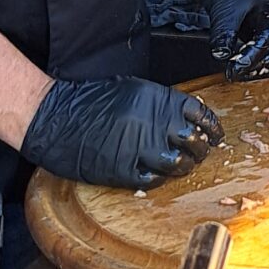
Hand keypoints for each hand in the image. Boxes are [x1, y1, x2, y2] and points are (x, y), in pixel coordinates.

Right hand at [22, 75, 220, 186]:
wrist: (53, 117)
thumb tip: (185, 117)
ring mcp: (138, 147)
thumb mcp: (130, 90)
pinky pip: (154, 179)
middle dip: (200, 149)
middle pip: (194, 141)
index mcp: (155, 99)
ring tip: (179, 165)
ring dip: (183, 167)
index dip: (212, 127)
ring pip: (178, 163)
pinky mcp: (124, 170)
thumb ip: (159, 102)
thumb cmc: (87, 102)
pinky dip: (159, 178)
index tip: (215, 135)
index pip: (199, 113)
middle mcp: (152, 122)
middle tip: (197, 153)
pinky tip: (154, 172)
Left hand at [198, 0, 268, 78]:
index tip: (234, 69)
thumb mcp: (223, 10)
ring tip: (244, 74)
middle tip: (239, 74)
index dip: (252, 57)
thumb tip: (221, 55)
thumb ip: (223, 33)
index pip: (268, 39)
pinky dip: (266, 65)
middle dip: (262, 67)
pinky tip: (249, 69)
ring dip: (266, 69)